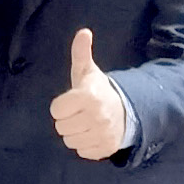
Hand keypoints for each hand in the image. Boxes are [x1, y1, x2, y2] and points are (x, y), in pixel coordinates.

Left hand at [50, 28, 128, 159]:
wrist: (127, 110)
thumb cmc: (99, 90)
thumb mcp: (88, 72)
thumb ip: (81, 53)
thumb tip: (83, 32)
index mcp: (89, 97)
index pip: (56, 110)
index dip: (61, 105)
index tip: (72, 101)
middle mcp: (97, 117)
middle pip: (60, 127)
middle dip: (67, 120)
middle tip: (80, 113)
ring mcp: (102, 134)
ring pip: (69, 141)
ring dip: (75, 133)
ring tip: (86, 123)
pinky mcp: (106, 149)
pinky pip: (81, 152)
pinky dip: (85, 145)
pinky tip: (93, 134)